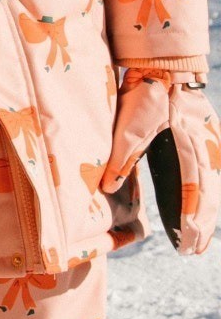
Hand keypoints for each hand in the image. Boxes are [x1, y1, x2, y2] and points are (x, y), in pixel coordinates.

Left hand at [103, 71, 220, 255]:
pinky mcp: (211, 142)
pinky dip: (212, 198)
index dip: (192, 216)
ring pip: (216, 188)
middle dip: (203, 224)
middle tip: (194, 249)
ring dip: (209, 215)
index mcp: (188, 147)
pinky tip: (206, 211)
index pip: (194, 189)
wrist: (167, 68)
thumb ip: (122, 158)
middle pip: (210, 195)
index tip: (187, 239)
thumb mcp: (129, 126)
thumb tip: (108, 187)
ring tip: (200, 239)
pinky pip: (214, 177)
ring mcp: (213, 146)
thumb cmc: (147, 96)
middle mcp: (207, 150)